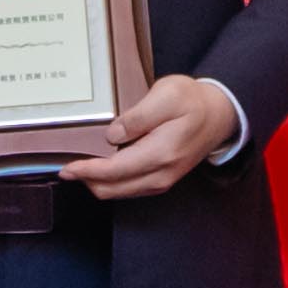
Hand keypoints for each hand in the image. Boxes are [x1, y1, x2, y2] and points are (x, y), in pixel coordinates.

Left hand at [68, 75, 239, 202]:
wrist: (220, 115)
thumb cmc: (194, 101)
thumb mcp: (167, 95)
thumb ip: (138, 117)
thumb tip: (112, 135)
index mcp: (160, 154)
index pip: (112, 171)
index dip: (85, 170)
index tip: (66, 167)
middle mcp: (160, 174)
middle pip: (111, 189)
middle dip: (86, 180)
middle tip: (66, 166)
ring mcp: (161, 180)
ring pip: (118, 192)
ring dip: (97, 182)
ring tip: (80, 165)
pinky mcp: (161, 179)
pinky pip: (128, 188)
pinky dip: (110, 181)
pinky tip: (101, 166)